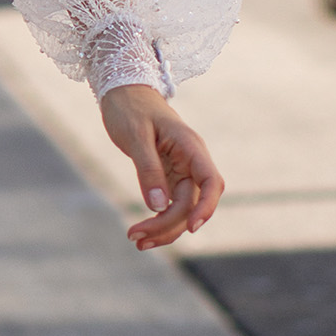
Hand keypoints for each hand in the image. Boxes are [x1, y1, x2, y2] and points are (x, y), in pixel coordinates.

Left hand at [98, 85, 223, 249]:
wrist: (124, 94)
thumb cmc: (131, 109)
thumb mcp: (136, 136)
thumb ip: (148, 169)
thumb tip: (157, 205)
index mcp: (190, 146)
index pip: (211, 181)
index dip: (206, 207)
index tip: (190, 227)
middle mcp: (191, 161)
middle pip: (191, 203)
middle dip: (168, 224)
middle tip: (135, 237)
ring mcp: (181, 171)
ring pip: (181, 209)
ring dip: (162, 229)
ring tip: (136, 241)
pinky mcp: (168, 178)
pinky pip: (169, 206)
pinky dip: (157, 221)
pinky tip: (141, 233)